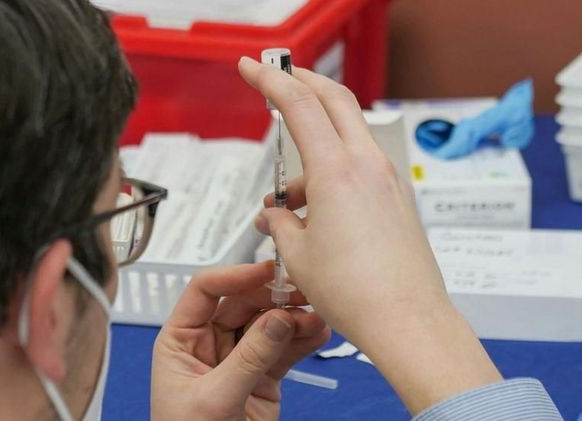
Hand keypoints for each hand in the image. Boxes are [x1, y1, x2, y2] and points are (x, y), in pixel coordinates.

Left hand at [151, 261, 329, 419]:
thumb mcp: (213, 399)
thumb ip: (248, 358)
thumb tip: (276, 319)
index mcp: (181, 340)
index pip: (205, 291)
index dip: (234, 276)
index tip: (265, 271)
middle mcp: (208, 343)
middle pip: (243, 302)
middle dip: (273, 297)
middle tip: (301, 293)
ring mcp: (238, 358)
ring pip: (268, 324)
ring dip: (294, 318)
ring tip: (316, 317)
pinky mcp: (262, 377)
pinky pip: (284, 350)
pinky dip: (303, 340)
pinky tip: (318, 333)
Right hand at [238, 57, 501, 413]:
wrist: (407, 321)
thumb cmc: (354, 292)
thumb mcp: (297, 255)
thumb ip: (280, 223)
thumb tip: (275, 215)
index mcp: (336, 171)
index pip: (298, 104)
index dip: (270, 79)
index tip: (250, 67)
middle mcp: (367, 165)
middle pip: (335, 99)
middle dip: (303, 83)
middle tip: (277, 81)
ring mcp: (387, 179)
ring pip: (346, 137)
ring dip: (313, 150)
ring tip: (285, 202)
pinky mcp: (397, 199)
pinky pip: (360, 168)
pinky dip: (333, 173)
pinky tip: (314, 213)